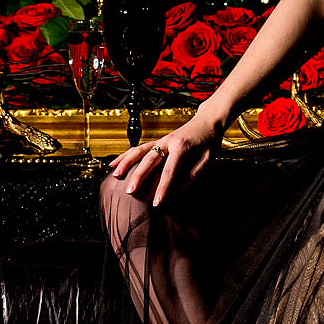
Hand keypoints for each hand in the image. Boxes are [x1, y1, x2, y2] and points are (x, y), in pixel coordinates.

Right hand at [105, 111, 224, 206]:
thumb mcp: (208, 159)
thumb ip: (193, 174)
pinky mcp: (158, 142)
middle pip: (149, 160)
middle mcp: (168, 142)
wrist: (208, 121)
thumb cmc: (209, 141)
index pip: (170, 171)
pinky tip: (114, 163)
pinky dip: (125, 156)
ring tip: (115, 175)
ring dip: (126, 162)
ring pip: (139, 151)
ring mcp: (161, 141)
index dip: (162, 188)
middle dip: (138, 176)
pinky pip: (139, 149)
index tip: (156, 202)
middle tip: (130, 191)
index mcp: (182, 147)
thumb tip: (177, 190)